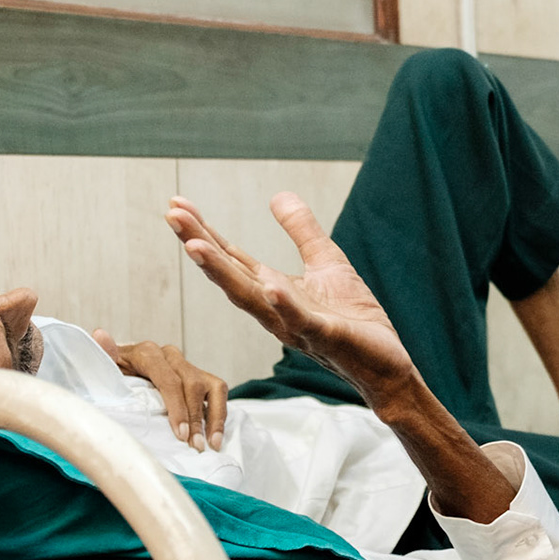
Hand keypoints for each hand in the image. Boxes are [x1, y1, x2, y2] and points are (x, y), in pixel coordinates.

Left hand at [93, 331, 229, 451]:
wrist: (120, 372)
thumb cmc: (111, 377)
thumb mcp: (103, 369)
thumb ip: (104, 356)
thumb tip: (99, 335)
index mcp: (147, 353)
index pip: (168, 379)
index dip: (177, 407)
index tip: (180, 433)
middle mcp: (170, 355)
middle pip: (192, 385)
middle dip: (195, 418)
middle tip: (194, 445)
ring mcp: (186, 365)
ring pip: (210, 387)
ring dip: (212, 417)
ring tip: (210, 444)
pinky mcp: (199, 375)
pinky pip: (217, 391)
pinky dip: (219, 415)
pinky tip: (215, 437)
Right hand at [166, 194, 418, 404]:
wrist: (385, 364)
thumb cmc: (353, 320)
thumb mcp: (326, 262)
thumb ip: (302, 231)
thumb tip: (277, 196)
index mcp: (272, 291)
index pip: (231, 259)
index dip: (203, 233)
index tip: (177, 206)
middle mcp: (274, 310)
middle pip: (229, 275)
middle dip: (200, 245)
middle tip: (173, 215)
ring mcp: (296, 325)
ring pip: (252, 298)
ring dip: (222, 273)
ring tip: (196, 246)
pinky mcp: (325, 336)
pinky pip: (301, 320)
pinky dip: (284, 304)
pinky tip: (270, 285)